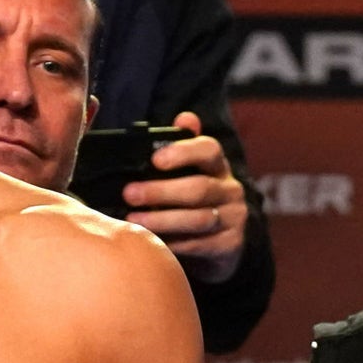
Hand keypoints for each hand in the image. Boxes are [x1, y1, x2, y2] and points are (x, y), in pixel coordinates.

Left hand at [123, 111, 247, 284]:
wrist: (222, 243)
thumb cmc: (193, 200)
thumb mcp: (189, 172)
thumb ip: (180, 147)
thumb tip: (184, 117)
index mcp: (217, 166)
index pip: (209, 149)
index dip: (183, 152)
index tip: (155, 159)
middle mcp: (230, 189)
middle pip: (198, 188)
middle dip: (160, 191)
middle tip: (129, 194)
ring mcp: (233, 217)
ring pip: (198, 218)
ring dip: (163, 220)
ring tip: (134, 220)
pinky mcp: (230, 245)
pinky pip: (200, 245)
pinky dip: (174, 244)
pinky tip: (153, 243)